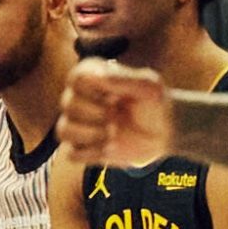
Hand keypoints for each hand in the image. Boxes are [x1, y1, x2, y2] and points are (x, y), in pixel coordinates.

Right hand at [58, 59, 175, 166]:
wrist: (163, 133)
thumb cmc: (154, 104)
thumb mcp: (147, 86)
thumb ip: (122, 79)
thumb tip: (95, 75)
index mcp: (91, 76)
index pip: (75, 79)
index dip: (94, 91)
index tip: (115, 96)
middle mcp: (79, 97)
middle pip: (68, 104)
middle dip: (95, 114)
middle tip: (115, 117)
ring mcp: (78, 123)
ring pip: (64, 130)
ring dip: (90, 135)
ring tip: (112, 134)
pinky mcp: (82, 147)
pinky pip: (72, 153)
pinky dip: (92, 153)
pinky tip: (110, 148)